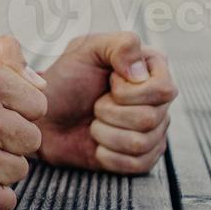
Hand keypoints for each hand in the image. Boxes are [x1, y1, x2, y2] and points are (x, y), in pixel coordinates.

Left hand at [35, 32, 176, 174]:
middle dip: (109, 111)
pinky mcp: (143, 158)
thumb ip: (120, 45)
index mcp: (152, 71)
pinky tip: (97, 142)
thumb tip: (141, 72)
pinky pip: (136, 164)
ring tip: (94, 121)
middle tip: (95, 103)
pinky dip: (107, 154)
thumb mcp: (86, 49)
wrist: (45, 117)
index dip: (129, 91)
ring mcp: (154, 132)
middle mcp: (159, 103)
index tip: (108, 81)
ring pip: (141, 143)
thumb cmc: (65, 80)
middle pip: (151, 118)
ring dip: (105, 132)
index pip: (165, 90)